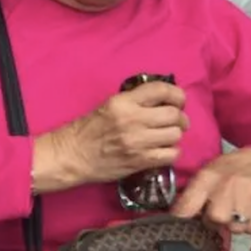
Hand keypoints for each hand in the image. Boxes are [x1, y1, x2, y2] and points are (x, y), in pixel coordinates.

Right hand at [35, 81, 188, 190]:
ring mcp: (137, 142)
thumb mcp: (108, 106)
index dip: (177, 95)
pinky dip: (171, 153)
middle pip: (174, 114)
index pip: (162, 90)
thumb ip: (135, 102)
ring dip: (174, 136)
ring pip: (175, 134)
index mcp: (123, 102)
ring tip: (165, 138)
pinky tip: (161, 151)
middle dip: (180, 118)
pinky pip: (172, 154)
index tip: (178, 101)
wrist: (71, 156)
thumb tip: (164, 101)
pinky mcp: (140, 161)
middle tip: (175, 122)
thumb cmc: (87, 130)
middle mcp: (132, 120)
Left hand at [171, 147, 250, 235]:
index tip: (180, 223)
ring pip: (234, 227)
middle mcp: (229, 185)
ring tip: (231, 212)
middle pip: (215, 219)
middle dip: (212, 222)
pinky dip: (247, 226)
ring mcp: (250, 195)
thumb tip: (175, 219)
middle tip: (215, 213)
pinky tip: (245, 214)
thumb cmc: (227, 171)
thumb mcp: (203, 176)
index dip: (182, 218)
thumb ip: (188, 197)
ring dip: (230, 225)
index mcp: (207, 177)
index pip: (188, 205)